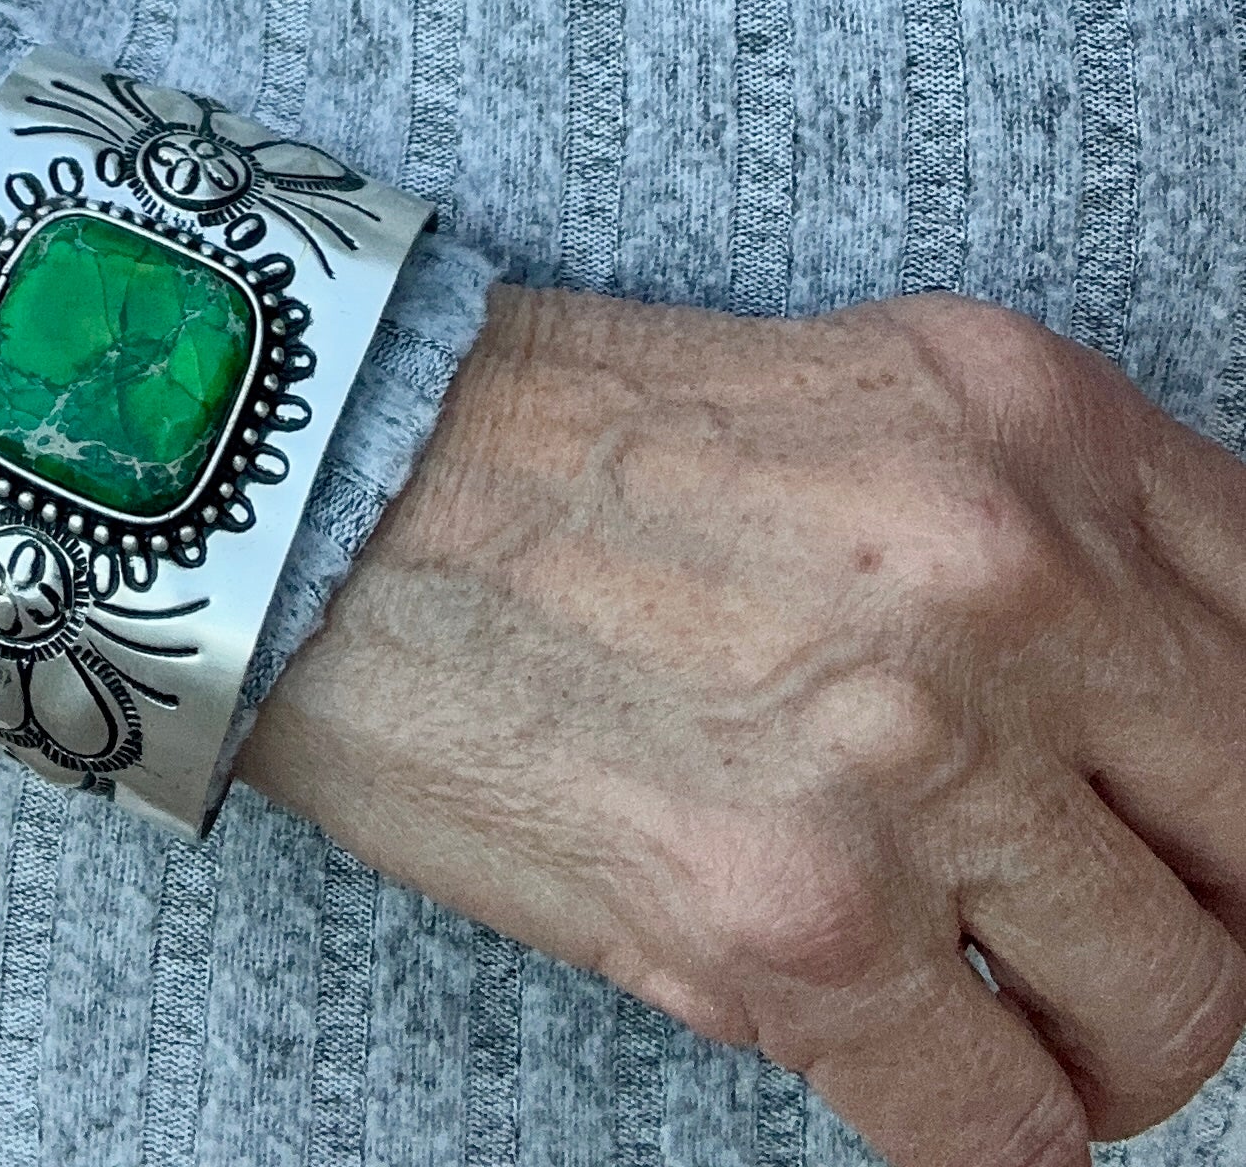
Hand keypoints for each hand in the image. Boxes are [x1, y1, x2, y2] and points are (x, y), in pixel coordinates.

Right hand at [236, 282, 1245, 1165]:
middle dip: (1209, 903)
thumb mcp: (872, 397)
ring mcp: (910, 752)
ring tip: (1013, 1007)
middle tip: (1119, 923)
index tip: (1206, 820)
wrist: (332, 495)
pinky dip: (983, 1122)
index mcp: (1034, 419)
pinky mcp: (796, 923)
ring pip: (1175, 1004)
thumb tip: (1207, 727)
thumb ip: (1066, 528)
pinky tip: (912, 1054)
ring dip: (1105, 1039)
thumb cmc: (578, 453)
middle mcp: (1005, 571)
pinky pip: (1007, 1128)